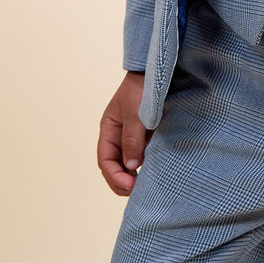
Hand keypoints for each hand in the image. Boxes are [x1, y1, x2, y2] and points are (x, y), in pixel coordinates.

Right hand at [97, 71, 150, 195]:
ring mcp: (133, 136)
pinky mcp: (147, 135)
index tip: (129, 185)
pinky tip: (154, 173)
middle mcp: (118, 135)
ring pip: (128, 163)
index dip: (114, 176)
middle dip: (122, 181)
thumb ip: (132, 138)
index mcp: (109, 130)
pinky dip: (145, 166)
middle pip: (114, 166)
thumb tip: (131, 166)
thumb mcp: (135, 112)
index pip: (105, 160)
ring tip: (145, 187)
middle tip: (136, 191)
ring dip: (133, 176)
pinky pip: (143, 155)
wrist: (158, 71)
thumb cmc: (142, 87)